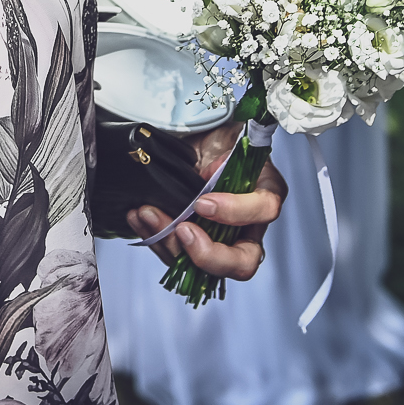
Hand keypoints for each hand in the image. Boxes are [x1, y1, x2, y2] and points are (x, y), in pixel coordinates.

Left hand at [125, 126, 284, 280]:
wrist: (199, 144)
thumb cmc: (220, 142)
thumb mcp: (231, 138)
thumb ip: (231, 154)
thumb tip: (212, 171)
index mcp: (263, 196)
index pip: (264, 211)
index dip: (235, 211)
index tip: (203, 202)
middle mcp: (246, 227)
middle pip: (242, 262)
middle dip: (209, 255)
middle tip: (182, 231)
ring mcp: (219, 240)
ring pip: (202, 266)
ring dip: (170, 243)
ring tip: (148, 214)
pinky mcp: (192, 244)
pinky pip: (175, 254)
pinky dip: (154, 237)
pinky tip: (140, 217)